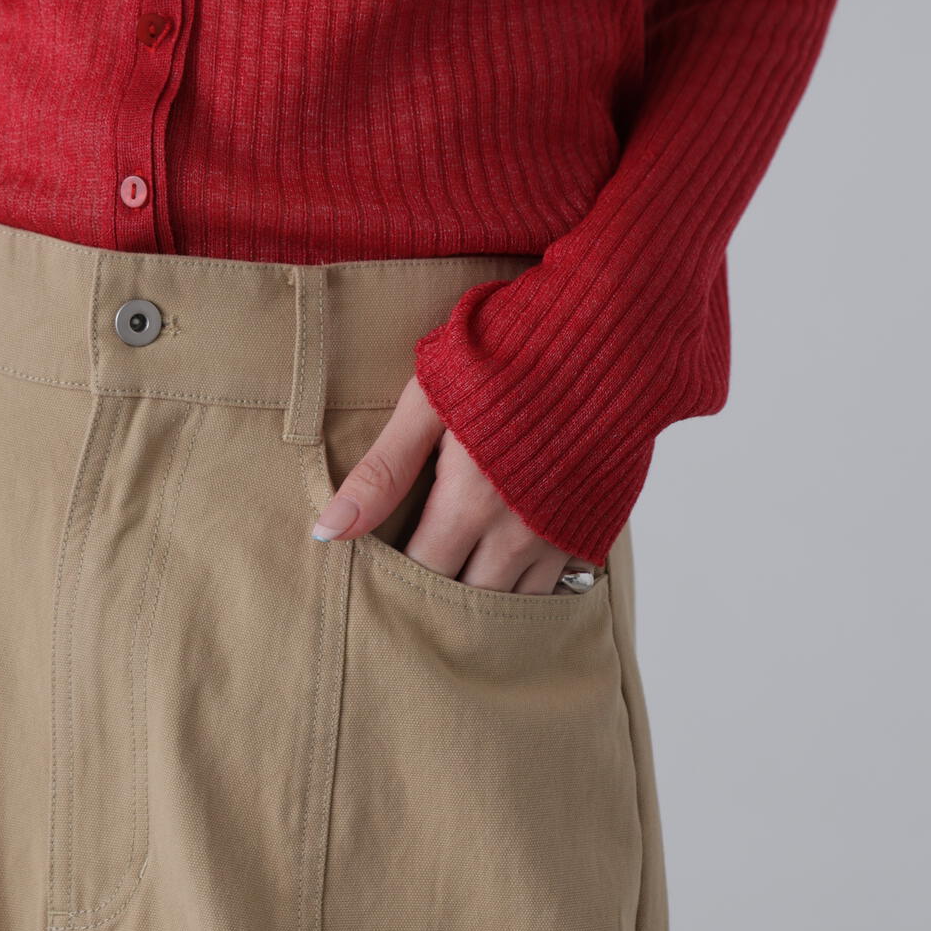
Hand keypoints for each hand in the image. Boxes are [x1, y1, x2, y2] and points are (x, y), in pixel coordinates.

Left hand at [310, 377, 578, 593]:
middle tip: (409, 592)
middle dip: (435, 600)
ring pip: (515, 603)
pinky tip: (507, 570)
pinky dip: (528, 586)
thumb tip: (328, 531)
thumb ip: (382, 472)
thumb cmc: (507, 353)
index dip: (393, 581)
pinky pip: (558, 586)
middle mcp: (519, 531)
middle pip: (467, 600)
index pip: (420, 573)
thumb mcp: (430, 402)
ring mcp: (561, 532)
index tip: (375, 576)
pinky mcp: (593, 524)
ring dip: (483, 599)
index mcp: (471, 501)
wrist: (603, 326)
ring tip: (456, 585)